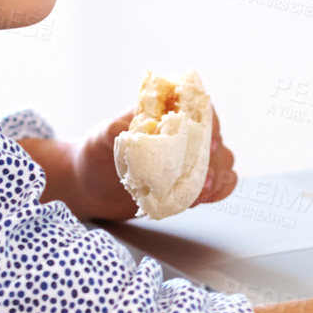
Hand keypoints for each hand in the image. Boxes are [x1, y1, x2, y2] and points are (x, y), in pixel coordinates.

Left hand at [73, 107, 237, 218]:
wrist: (90, 188)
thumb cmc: (97, 153)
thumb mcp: (100, 137)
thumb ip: (113, 129)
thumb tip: (122, 127)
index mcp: (168, 114)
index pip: (200, 113)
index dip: (211, 126)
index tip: (209, 143)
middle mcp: (184, 135)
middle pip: (216, 141)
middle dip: (216, 160)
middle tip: (205, 178)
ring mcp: (189, 161)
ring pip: (222, 164)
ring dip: (219, 177)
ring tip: (203, 192)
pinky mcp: (189, 184)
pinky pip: (217, 186)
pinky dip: (217, 192)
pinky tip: (204, 199)